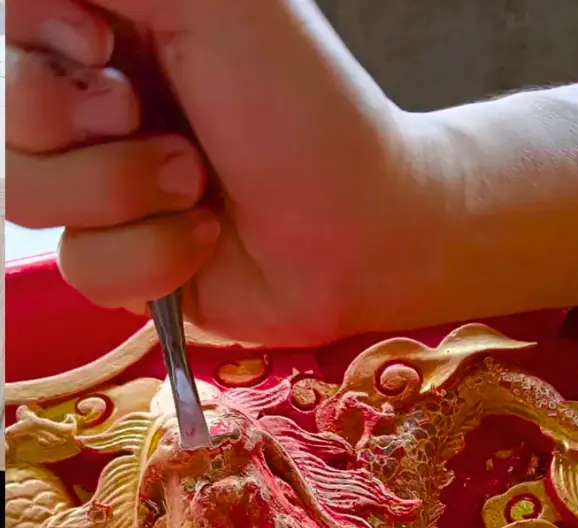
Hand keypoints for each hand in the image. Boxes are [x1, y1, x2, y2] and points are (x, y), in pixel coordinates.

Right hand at [6, 0, 428, 345]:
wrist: (359, 232)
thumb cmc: (301, 107)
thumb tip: (21, 2)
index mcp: (110, 25)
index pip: (11, 26)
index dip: (37, 41)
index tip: (101, 44)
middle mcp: (96, 105)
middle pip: (7, 116)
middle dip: (83, 126)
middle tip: (154, 119)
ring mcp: (103, 189)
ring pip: (26, 197)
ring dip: (122, 193)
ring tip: (197, 185)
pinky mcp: (122, 263)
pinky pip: (81, 268)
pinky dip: (150, 257)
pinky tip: (203, 240)